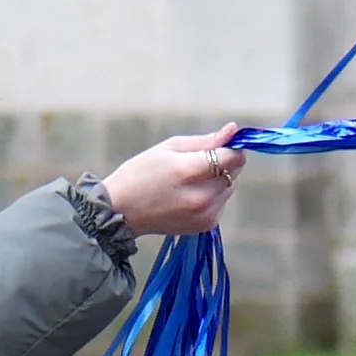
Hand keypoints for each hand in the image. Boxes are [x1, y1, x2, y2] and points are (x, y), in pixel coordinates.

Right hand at [100, 126, 247, 238]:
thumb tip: (233, 130)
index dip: (233, 147)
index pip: (232, 158)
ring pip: (230, 187)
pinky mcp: (205, 225)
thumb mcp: (168, 148)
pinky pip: (221, 202)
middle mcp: (200, 197)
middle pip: (234, 172)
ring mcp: (204, 214)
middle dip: (225, 162)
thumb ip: (205, 141)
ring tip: (191, 179)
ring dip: (219, 179)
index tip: (225, 143)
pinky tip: (190, 194)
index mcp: (187, 172)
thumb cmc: (140, 173)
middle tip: (200, 161)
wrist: (121, 211)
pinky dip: (213, 195)